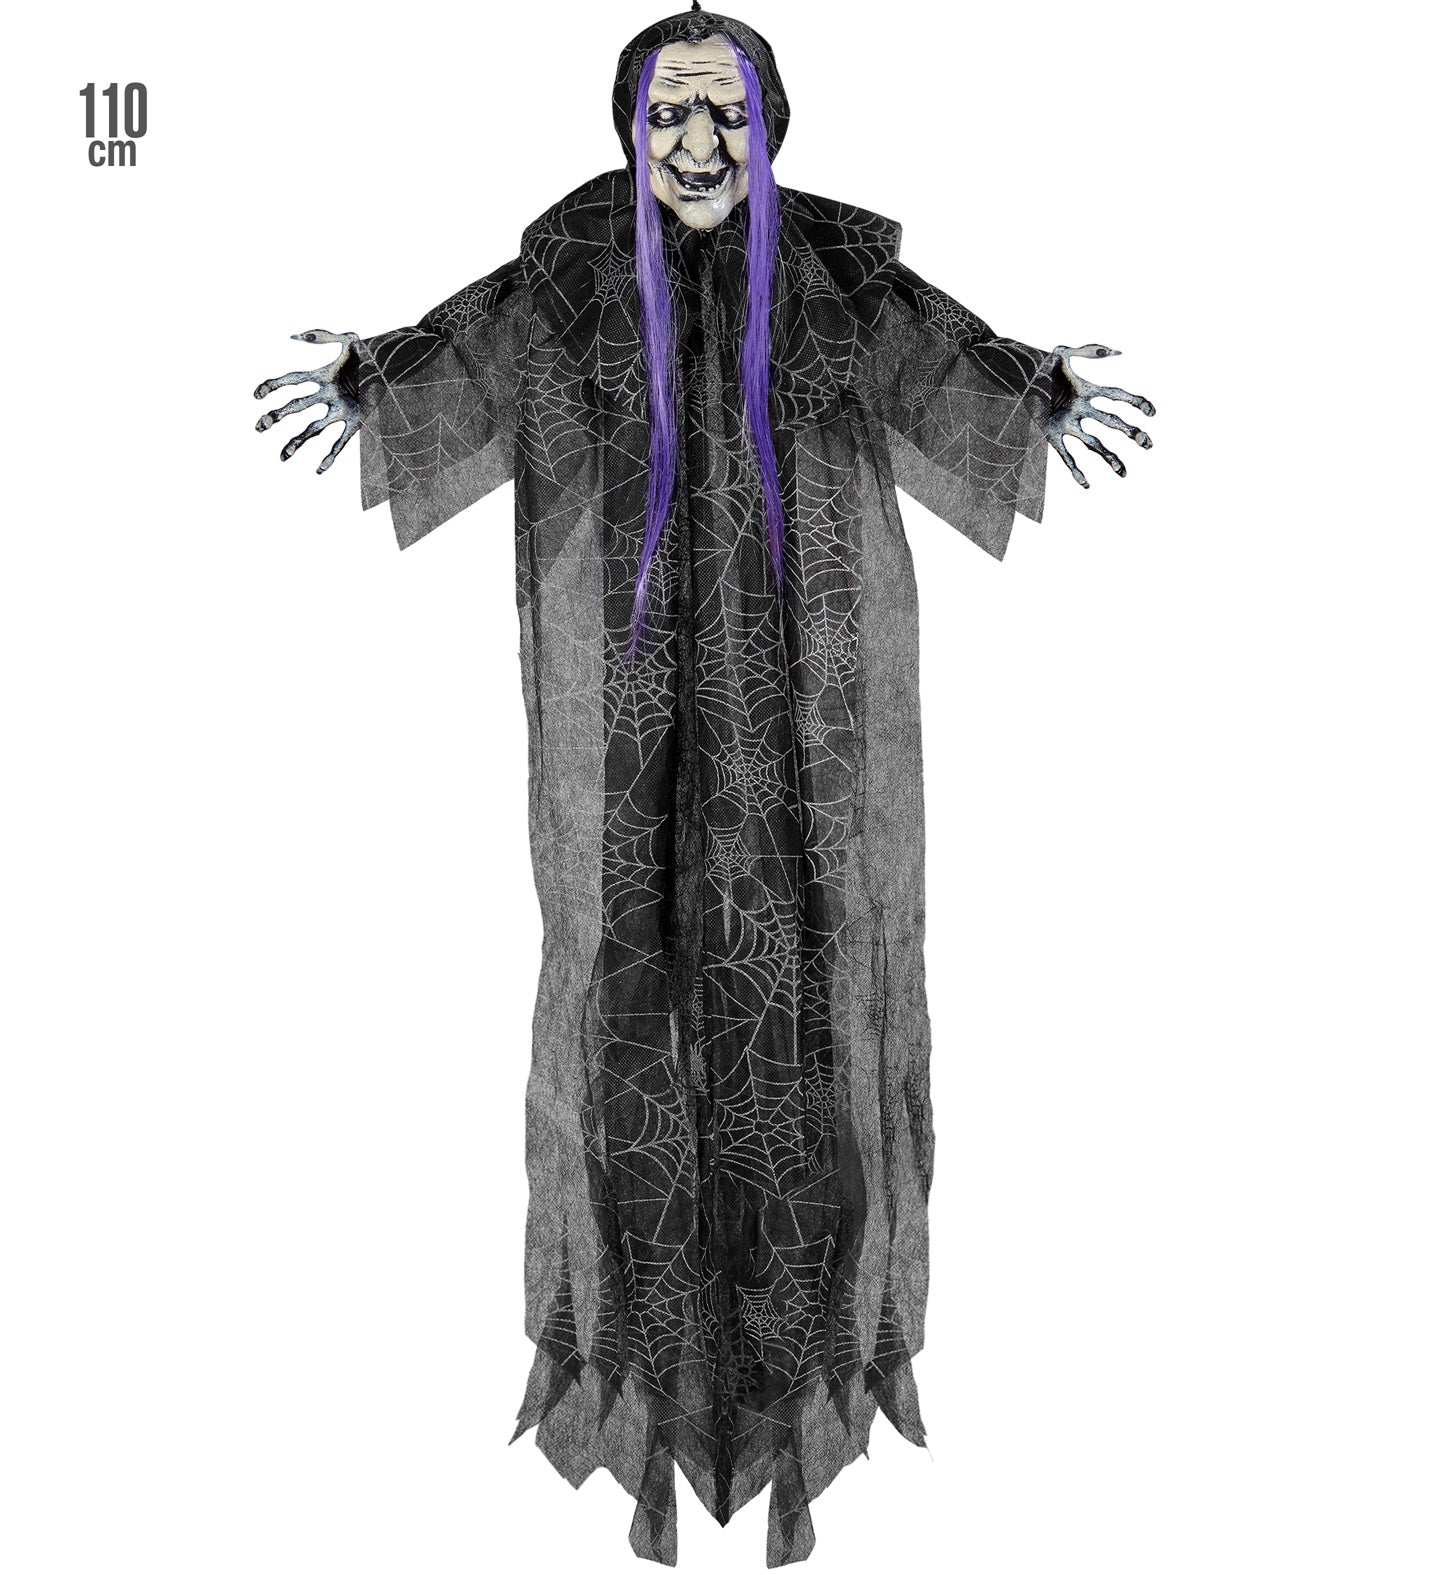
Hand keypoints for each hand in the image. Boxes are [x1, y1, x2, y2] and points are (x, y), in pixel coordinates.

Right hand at [253, 330, 361, 473]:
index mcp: (324, 377)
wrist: (397, 370)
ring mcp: (342, 411)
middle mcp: (329, 396)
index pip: (292, 381)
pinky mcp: (357, 423)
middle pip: (297, 408)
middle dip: (277, 417)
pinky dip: (331, 456)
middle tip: (259, 427)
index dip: (273, 387)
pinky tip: (319, 470)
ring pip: (314, 429)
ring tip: (283, 456)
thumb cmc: (373, 353)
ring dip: (297, 442)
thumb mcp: (349, 339)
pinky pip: (342, 442)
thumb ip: (322, 336)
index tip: (257, 396)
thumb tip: (292, 337)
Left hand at [1045, 344, 1154, 488]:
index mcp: (1087, 391)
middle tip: (1147, 444)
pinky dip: (1074, 470)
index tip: (1151, 413)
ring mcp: (1067, 424)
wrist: (1014, 379)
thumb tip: (1118, 352)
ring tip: (1123, 473)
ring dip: (1109, 458)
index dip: (1136, 404)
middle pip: (1111, 423)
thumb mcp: (1064, 352)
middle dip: (1131, 434)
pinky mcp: (1051, 435)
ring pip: (1093, 443)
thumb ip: (1090, 350)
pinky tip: (1086, 485)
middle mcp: (1080, 410)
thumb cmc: (1039, 364)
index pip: (1117, 397)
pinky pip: (1065, 455)